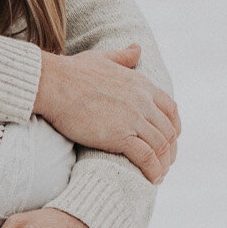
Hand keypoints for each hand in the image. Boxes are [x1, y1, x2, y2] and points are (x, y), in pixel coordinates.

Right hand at [32, 45, 180, 183]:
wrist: (53, 84)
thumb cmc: (71, 71)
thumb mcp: (102, 58)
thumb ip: (122, 57)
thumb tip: (136, 48)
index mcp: (141, 84)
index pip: (170, 108)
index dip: (173, 126)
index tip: (169, 139)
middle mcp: (143, 101)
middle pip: (168, 130)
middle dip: (170, 149)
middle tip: (164, 162)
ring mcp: (134, 118)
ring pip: (161, 146)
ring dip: (163, 163)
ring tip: (158, 175)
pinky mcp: (121, 136)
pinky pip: (147, 157)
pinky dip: (153, 170)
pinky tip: (152, 179)